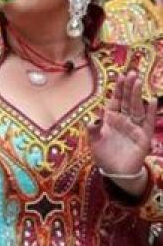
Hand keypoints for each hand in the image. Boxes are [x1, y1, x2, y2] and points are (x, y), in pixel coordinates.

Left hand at [88, 71, 156, 195]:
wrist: (116, 172)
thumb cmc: (104, 155)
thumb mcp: (94, 142)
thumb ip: (93, 130)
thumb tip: (92, 119)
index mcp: (111, 119)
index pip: (115, 101)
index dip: (117, 89)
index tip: (119, 76)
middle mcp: (124, 120)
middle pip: (127, 101)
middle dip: (129, 87)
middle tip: (131, 73)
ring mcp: (134, 127)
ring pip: (137, 108)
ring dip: (137, 95)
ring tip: (138, 82)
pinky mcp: (143, 136)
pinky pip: (147, 122)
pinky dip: (150, 112)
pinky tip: (152, 100)